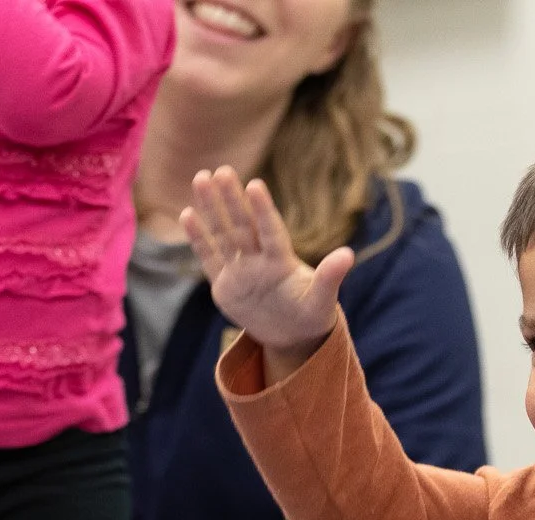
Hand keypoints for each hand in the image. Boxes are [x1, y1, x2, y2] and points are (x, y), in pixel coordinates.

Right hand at [182, 166, 352, 380]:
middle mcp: (259, 259)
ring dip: (211, 208)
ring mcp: (240, 270)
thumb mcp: (322, 299)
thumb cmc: (311, 313)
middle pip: (242, 226)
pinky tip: (187, 213)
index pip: (270, 232)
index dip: (263, 211)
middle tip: (222, 170)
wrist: (292, 334)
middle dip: (231, 200)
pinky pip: (209, 258)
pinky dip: (198, 238)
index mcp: (282, 261)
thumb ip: (330, 277)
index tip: (256, 185)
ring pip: (223, 235)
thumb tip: (347, 255)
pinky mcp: (224, 285)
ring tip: (201, 178)